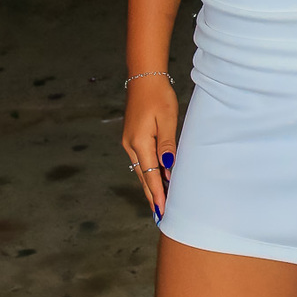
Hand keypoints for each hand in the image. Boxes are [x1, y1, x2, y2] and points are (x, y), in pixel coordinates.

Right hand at [123, 74, 177, 221]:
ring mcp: (129, 142)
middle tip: (160, 215)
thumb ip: (167, 145)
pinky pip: (140, 161)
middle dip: (152, 195)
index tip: (162, 210)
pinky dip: (148, 173)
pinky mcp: (132, 138)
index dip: (157, 193)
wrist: (144, 80)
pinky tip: (156, 180)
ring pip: (141, 170)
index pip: (150, 174)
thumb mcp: (167, 120)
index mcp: (140, 142)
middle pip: (143, 176)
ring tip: (159, 203)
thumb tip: (167, 167)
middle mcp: (131, 145)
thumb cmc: (159, 97)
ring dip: (150, 185)